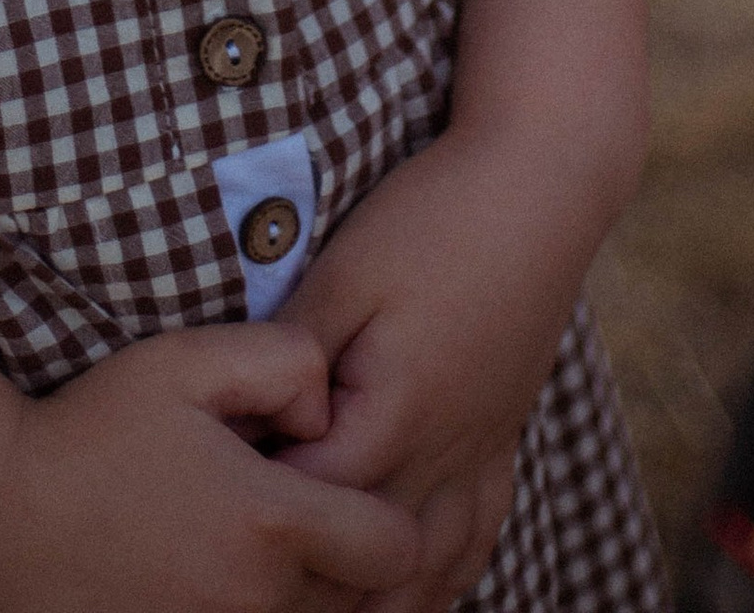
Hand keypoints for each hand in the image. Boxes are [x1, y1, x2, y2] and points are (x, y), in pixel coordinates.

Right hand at [0, 322, 421, 612]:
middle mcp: (258, 600)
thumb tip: (329, 408)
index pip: (395, 546)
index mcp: (271, 523)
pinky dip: (250, 607)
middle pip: (358, 596)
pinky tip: (208, 568)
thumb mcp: (186, 359)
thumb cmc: (93, 429)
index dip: (379, 509)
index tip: (327, 477)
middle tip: (277, 498)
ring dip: (297, 586)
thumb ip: (285, 359)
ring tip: (237, 534)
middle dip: (338, 549)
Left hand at [272, 143, 590, 612]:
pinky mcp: (504, 433)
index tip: (213, 482)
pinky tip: (419, 584)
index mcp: (399, 413)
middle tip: (252, 556)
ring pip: (434, 563)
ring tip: (325, 597)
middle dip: (313, 565)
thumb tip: (246, 410)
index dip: (259, 496)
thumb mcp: (346, 269)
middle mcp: (447, 450)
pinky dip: (445, 571)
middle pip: (373, 553)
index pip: (314, 498)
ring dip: (382, 592)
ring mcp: (483, 448)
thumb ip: (294, 350)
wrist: (541, 182)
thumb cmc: (435, 217)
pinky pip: (480, 533)